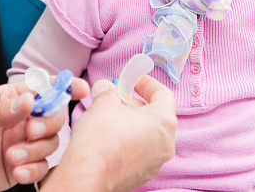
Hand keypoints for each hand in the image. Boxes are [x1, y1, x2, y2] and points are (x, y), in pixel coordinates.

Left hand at [0, 78, 88, 190]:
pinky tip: (16, 172)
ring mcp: (21, 144)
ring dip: (35, 150)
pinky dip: (33, 170)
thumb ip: (2, 111)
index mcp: (8, 100)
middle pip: (53, 116)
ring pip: (50, 143)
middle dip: (48, 123)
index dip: (63, 86)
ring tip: (11, 157)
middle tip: (30, 132)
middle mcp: (19, 121)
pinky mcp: (20, 167)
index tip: (79, 89)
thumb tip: (29, 99)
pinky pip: (40, 167)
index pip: (41, 88)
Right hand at [43, 75, 176, 191]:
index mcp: (164, 121)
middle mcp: (166, 143)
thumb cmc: (100, 137)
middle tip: (117, 97)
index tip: (133, 80)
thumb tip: (106, 88)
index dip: (146, 83)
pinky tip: (111, 137)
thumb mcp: (103, 102)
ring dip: (133, 122)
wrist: (88, 174)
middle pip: (157, 115)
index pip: (163, 94)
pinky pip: (141, 151)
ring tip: (111, 117)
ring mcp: (156, 162)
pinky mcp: (143, 174)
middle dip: (136, 103)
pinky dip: (130, 140)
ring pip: (149, 134)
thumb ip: (108, 90)